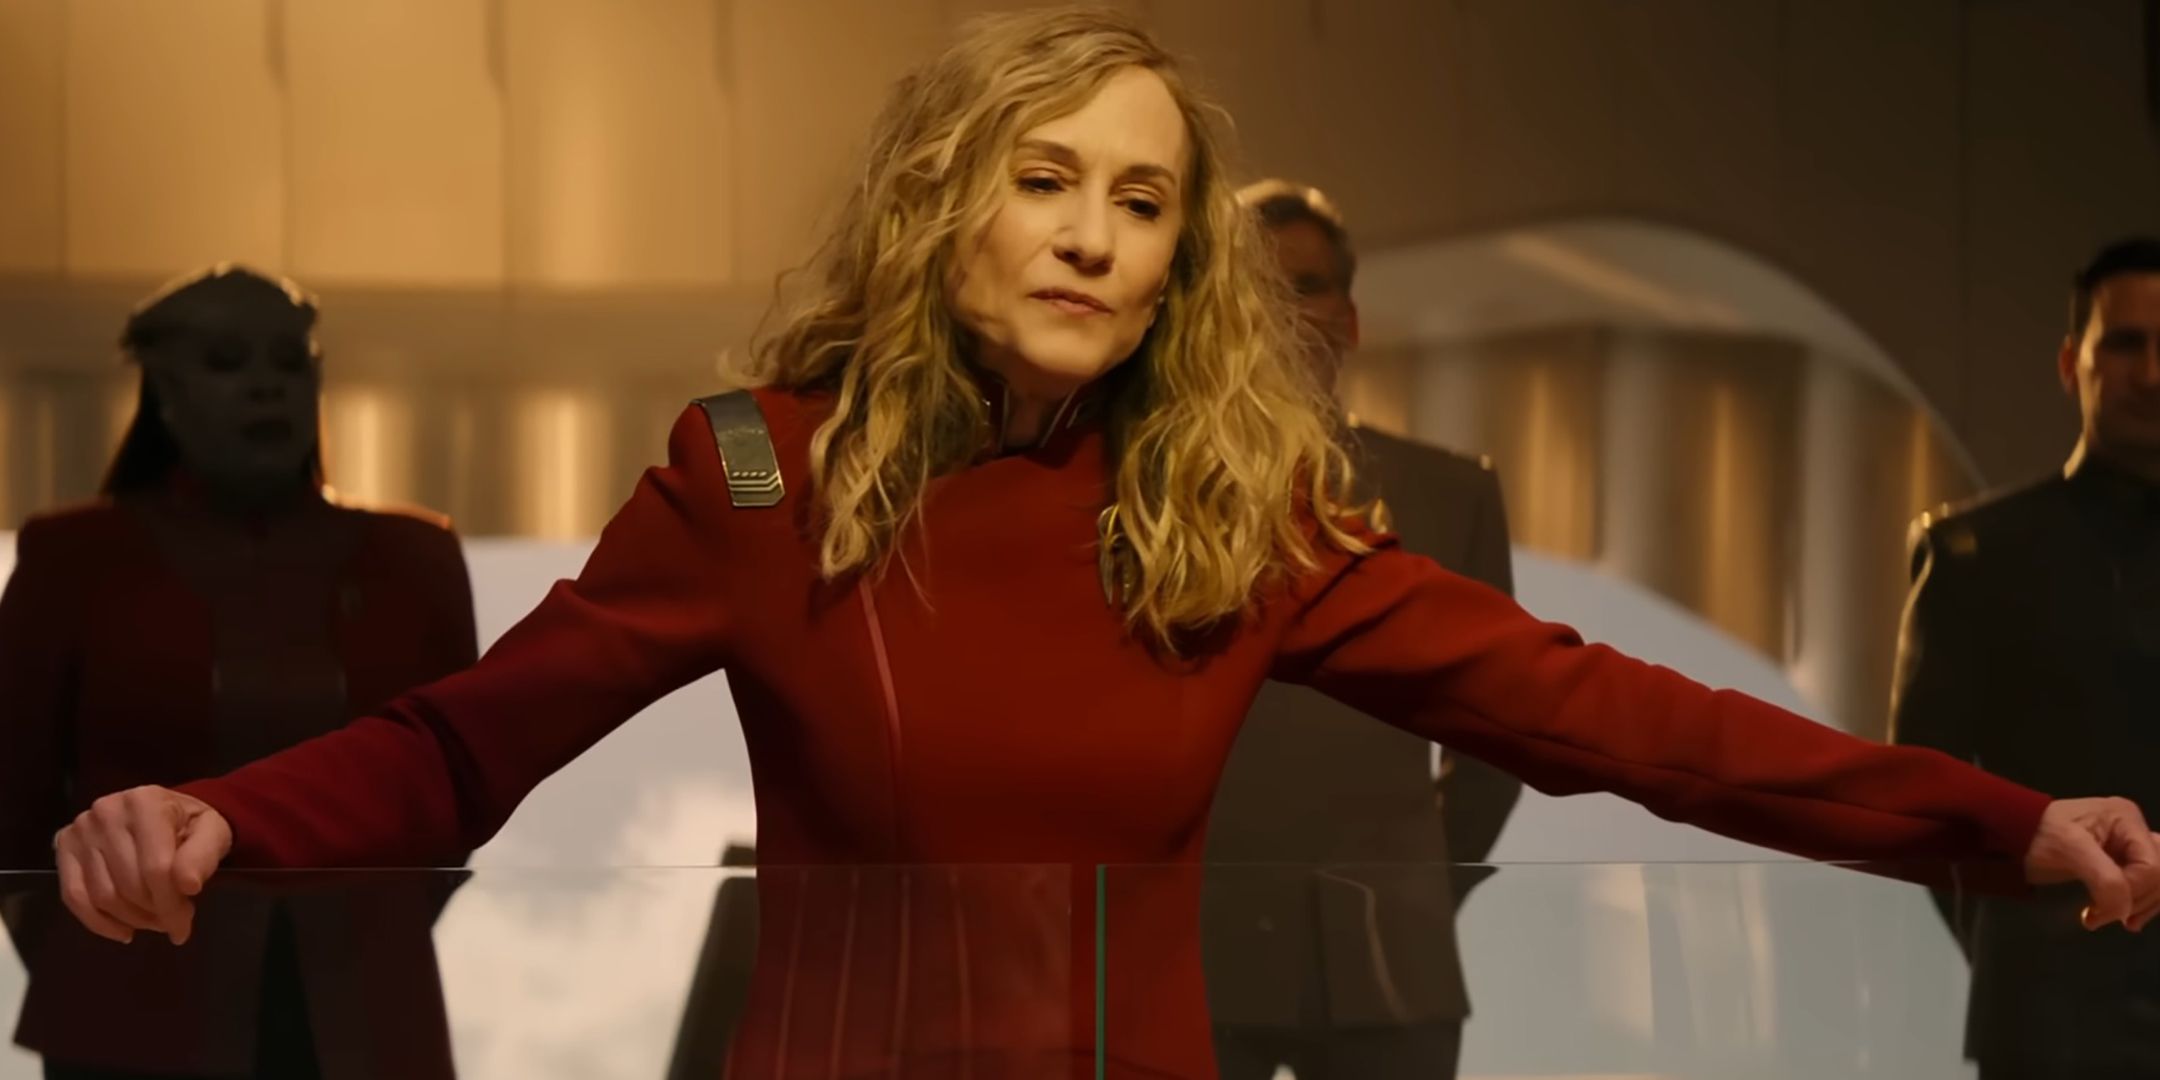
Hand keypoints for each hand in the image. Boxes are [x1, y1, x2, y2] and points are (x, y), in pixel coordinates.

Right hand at [52, 786, 230, 944]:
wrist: (166, 812)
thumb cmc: (190, 824)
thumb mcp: (212, 833)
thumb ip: (203, 856)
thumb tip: (188, 885)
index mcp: (145, 802)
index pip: (156, 868)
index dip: (171, 905)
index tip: (183, 927)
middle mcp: (106, 812)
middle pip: (128, 885)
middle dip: (153, 913)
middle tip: (171, 922)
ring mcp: (81, 829)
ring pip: (101, 895)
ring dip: (130, 919)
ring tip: (152, 921)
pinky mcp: (64, 846)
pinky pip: (74, 895)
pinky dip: (97, 922)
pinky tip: (122, 930)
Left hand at [2022, 797, 2159, 931]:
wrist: (2010, 835)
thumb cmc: (2035, 835)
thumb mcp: (2069, 849)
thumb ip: (2105, 879)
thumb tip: (2126, 911)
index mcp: (2126, 819)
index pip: (2152, 866)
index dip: (2133, 892)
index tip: (2101, 910)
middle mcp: (2133, 830)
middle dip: (2140, 901)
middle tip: (2109, 918)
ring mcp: (2128, 846)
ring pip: (2157, 882)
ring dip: (2142, 906)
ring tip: (2116, 921)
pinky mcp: (2120, 862)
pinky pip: (2143, 886)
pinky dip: (2137, 903)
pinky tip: (2124, 918)